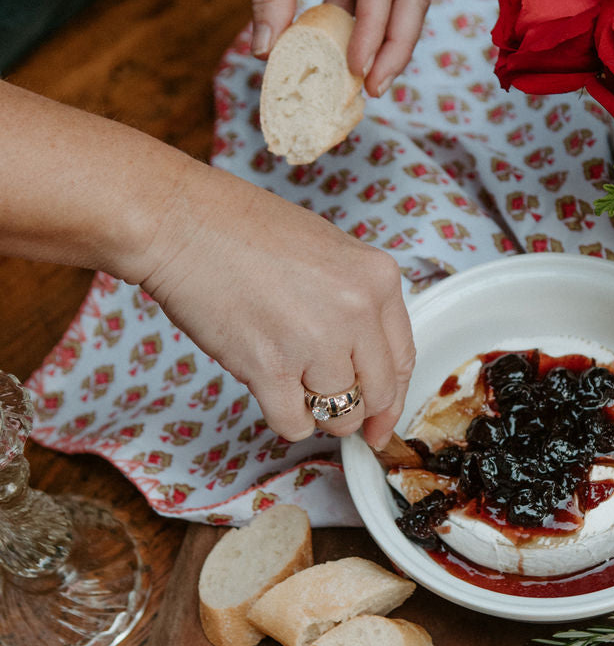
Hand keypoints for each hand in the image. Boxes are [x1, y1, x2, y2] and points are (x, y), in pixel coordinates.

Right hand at [138, 163, 414, 446]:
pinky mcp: (269, 367)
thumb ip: (356, 301)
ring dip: (317, 412)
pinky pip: (294, 423)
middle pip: (377, 394)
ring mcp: (315, 341)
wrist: (178, 221)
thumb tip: (365, 361)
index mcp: (377, 278)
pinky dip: (285, 419)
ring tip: (290, 383)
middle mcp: (356, 311)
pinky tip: (270, 391)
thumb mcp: (327, 249)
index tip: (382, 418)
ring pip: (338, 415)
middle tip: (339, 418)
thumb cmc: (240, 228)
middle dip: (359, 414)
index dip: (392, 398)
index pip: (402, 358)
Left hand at [207, 0, 430, 93]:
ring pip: (402, 2)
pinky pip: (373, 2)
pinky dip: (362, 31)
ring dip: (386, 42)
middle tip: (374, 88)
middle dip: (396, 44)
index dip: (374, 28)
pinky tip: (348, 61)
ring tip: (366, 83)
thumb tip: (266, 52)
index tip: (357, 68)